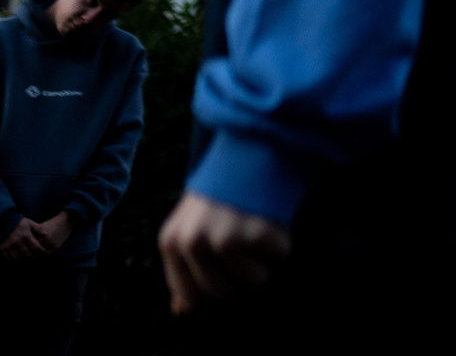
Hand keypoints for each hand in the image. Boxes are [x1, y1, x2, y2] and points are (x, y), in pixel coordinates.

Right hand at [0, 212, 72, 261]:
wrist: (3, 221)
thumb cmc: (18, 222)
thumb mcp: (29, 222)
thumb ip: (37, 228)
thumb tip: (46, 234)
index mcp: (26, 235)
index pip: (36, 246)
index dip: (41, 251)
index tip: (44, 253)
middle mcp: (18, 241)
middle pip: (27, 254)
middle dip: (32, 258)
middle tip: (36, 260)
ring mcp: (10, 245)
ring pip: (17, 258)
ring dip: (23, 261)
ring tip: (27, 262)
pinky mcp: (3, 248)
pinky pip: (9, 257)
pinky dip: (13, 261)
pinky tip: (17, 261)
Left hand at [158, 192, 290, 313]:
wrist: (250, 143)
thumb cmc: (219, 190)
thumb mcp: (189, 223)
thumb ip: (183, 265)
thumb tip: (182, 312)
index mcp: (172, 242)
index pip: (190, 296)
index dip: (211, 290)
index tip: (225, 273)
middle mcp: (194, 243)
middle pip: (222, 293)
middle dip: (239, 276)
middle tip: (246, 249)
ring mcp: (227, 238)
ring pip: (254, 280)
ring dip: (264, 260)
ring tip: (259, 232)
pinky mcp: (258, 231)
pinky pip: (280, 256)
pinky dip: (283, 241)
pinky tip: (272, 217)